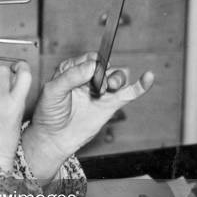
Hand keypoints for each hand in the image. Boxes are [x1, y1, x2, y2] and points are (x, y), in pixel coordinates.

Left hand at [22, 52, 153, 180]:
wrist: (54, 138)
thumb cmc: (48, 114)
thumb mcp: (53, 91)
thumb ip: (71, 76)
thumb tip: (93, 66)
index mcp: (73, 70)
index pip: (90, 58)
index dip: (93, 62)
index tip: (90, 72)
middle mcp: (89, 78)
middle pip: (108, 65)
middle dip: (107, 71)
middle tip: (99, 84)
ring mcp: (102, 91)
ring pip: (119, 76)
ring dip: (117, 78)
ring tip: (109, 88)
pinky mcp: (111, 104)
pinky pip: (131, 92)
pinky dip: (141, 84)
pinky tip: (148, 77)